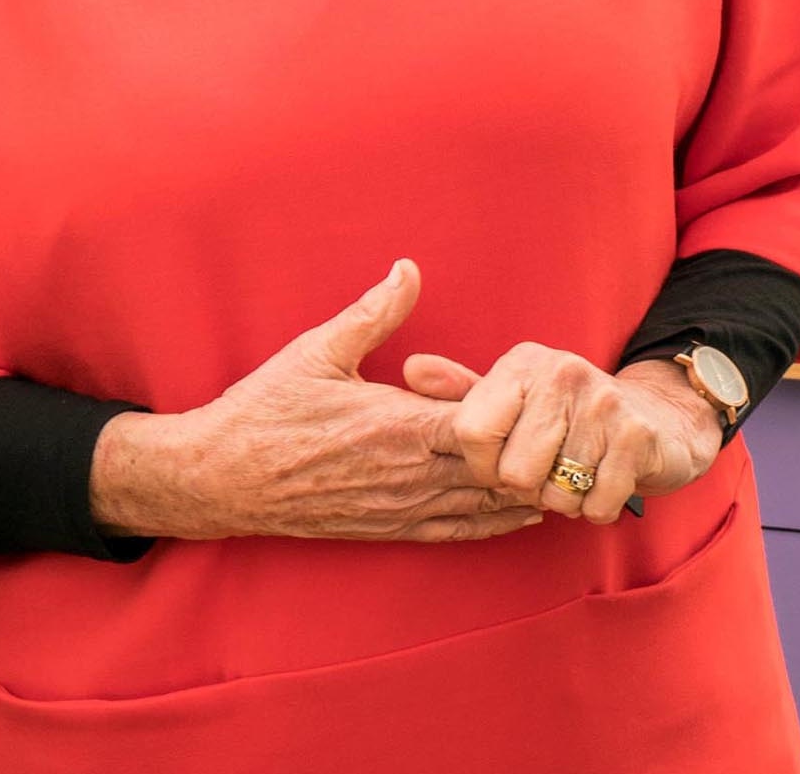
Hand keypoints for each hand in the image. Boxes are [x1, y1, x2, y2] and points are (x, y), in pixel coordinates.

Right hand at [88, 261, 542, 544]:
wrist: (222, 478)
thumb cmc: (266, 410)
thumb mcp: (318, 349)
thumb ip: (374, 312)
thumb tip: (408, 268)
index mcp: (397, 425)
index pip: (481, 423)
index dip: (519, 412)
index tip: (548, 394)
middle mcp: (407, 473)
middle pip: (495, 469)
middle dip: (536, 456)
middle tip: (577, 437)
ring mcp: (400, 507)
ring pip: (484, 506)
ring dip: (527, 492)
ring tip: (568, 475)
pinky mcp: (388, 528)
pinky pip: (456, 531)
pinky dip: (496, 523)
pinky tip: (523, 514)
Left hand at [404, 345, 723, 524]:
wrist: (659, 420)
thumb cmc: (568, 417)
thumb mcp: (513, 397)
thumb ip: (461, 392)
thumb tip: (411, 370)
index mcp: (522, 363)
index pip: (471, 432)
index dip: (483, 465)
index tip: (504, 461)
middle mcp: (561, 371)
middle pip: (514, 473)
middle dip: (530, 488)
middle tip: (550, 469)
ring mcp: (603, 401)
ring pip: (556, 494)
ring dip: (566, 500)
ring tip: (579, 472)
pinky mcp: (637, 436)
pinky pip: (595, 505)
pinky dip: (597, 509)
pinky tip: (605, 481)